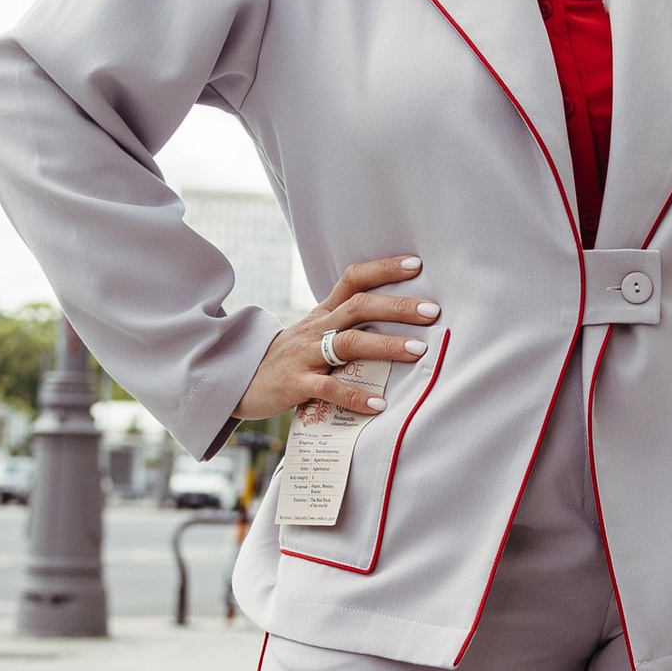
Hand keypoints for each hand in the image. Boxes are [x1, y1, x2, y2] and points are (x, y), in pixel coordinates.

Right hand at [235, 256, 440, 422]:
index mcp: (323, 313)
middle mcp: (316, 328)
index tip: (416, 265)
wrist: (239, 381)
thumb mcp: (314, 334)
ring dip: (386, 346)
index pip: (353, 279)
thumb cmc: (288, 358)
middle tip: (432, 311)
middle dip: (398, 307)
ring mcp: (305, 356)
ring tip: (419, 351)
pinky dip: (355, 396)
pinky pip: (328, 389)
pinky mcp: (295, 385)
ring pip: (349, 344)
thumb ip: (347, 326)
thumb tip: (396, 324)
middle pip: (359, 307)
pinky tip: (378, 404)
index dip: (383, 269)